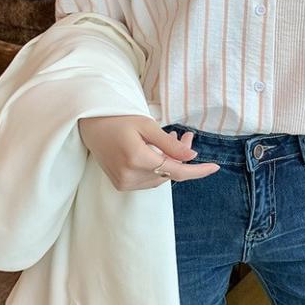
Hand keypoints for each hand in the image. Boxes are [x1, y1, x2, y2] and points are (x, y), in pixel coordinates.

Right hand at [77, 115, 219, 190]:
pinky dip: (159, 166)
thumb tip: (191, 158)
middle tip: (186, 136)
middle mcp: (130, 176)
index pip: (176, 171)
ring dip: (170, 160)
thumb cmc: (118, 119)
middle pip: (169, 172)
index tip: (215, 167)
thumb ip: (169, 144)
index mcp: (137, 159)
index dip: (198, 170)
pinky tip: (157, 150)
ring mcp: (124, 183)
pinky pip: (149, 179)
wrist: (89, 126)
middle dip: (182, 156)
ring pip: (160, 176)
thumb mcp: (147, 125)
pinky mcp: (121, 184)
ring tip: (171, 138)